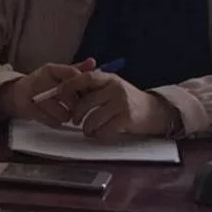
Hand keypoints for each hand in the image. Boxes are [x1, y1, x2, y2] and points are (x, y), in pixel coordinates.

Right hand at [0, 59, 98, 125]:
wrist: (16, 95)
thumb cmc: (43, 84)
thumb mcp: (58, 74)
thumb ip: (76, 68)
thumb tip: (93, 62)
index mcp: (49, 69)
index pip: (72, 73)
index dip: (82, 84)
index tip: (86, 92)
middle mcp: (40, 80)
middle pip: (68, 95)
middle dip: (75, 103)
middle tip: (77, 106)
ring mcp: (33, 96)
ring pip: (62, 112)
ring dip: (67, 115)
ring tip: (65, 112)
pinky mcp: (30, 111)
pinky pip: (53, 122)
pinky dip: (57, 122)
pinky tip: (55, 117)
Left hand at [52, 70, 177, 139]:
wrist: (154, 111)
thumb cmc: (127, 100)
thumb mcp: (113, 88)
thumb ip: (95, 88)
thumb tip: (68, 91)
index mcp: (110, 78)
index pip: (86, 77)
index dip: (70, 84)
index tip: (57, 92)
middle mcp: (116, 88)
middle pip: (87, 101)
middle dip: (77, 113)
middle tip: (73, 120)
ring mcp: (122, 103)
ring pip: (94, 118)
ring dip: (86, 127)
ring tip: (87, 130)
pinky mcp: (127, 119)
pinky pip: (104, 129)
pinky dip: (98, 134)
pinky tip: (98, 134)